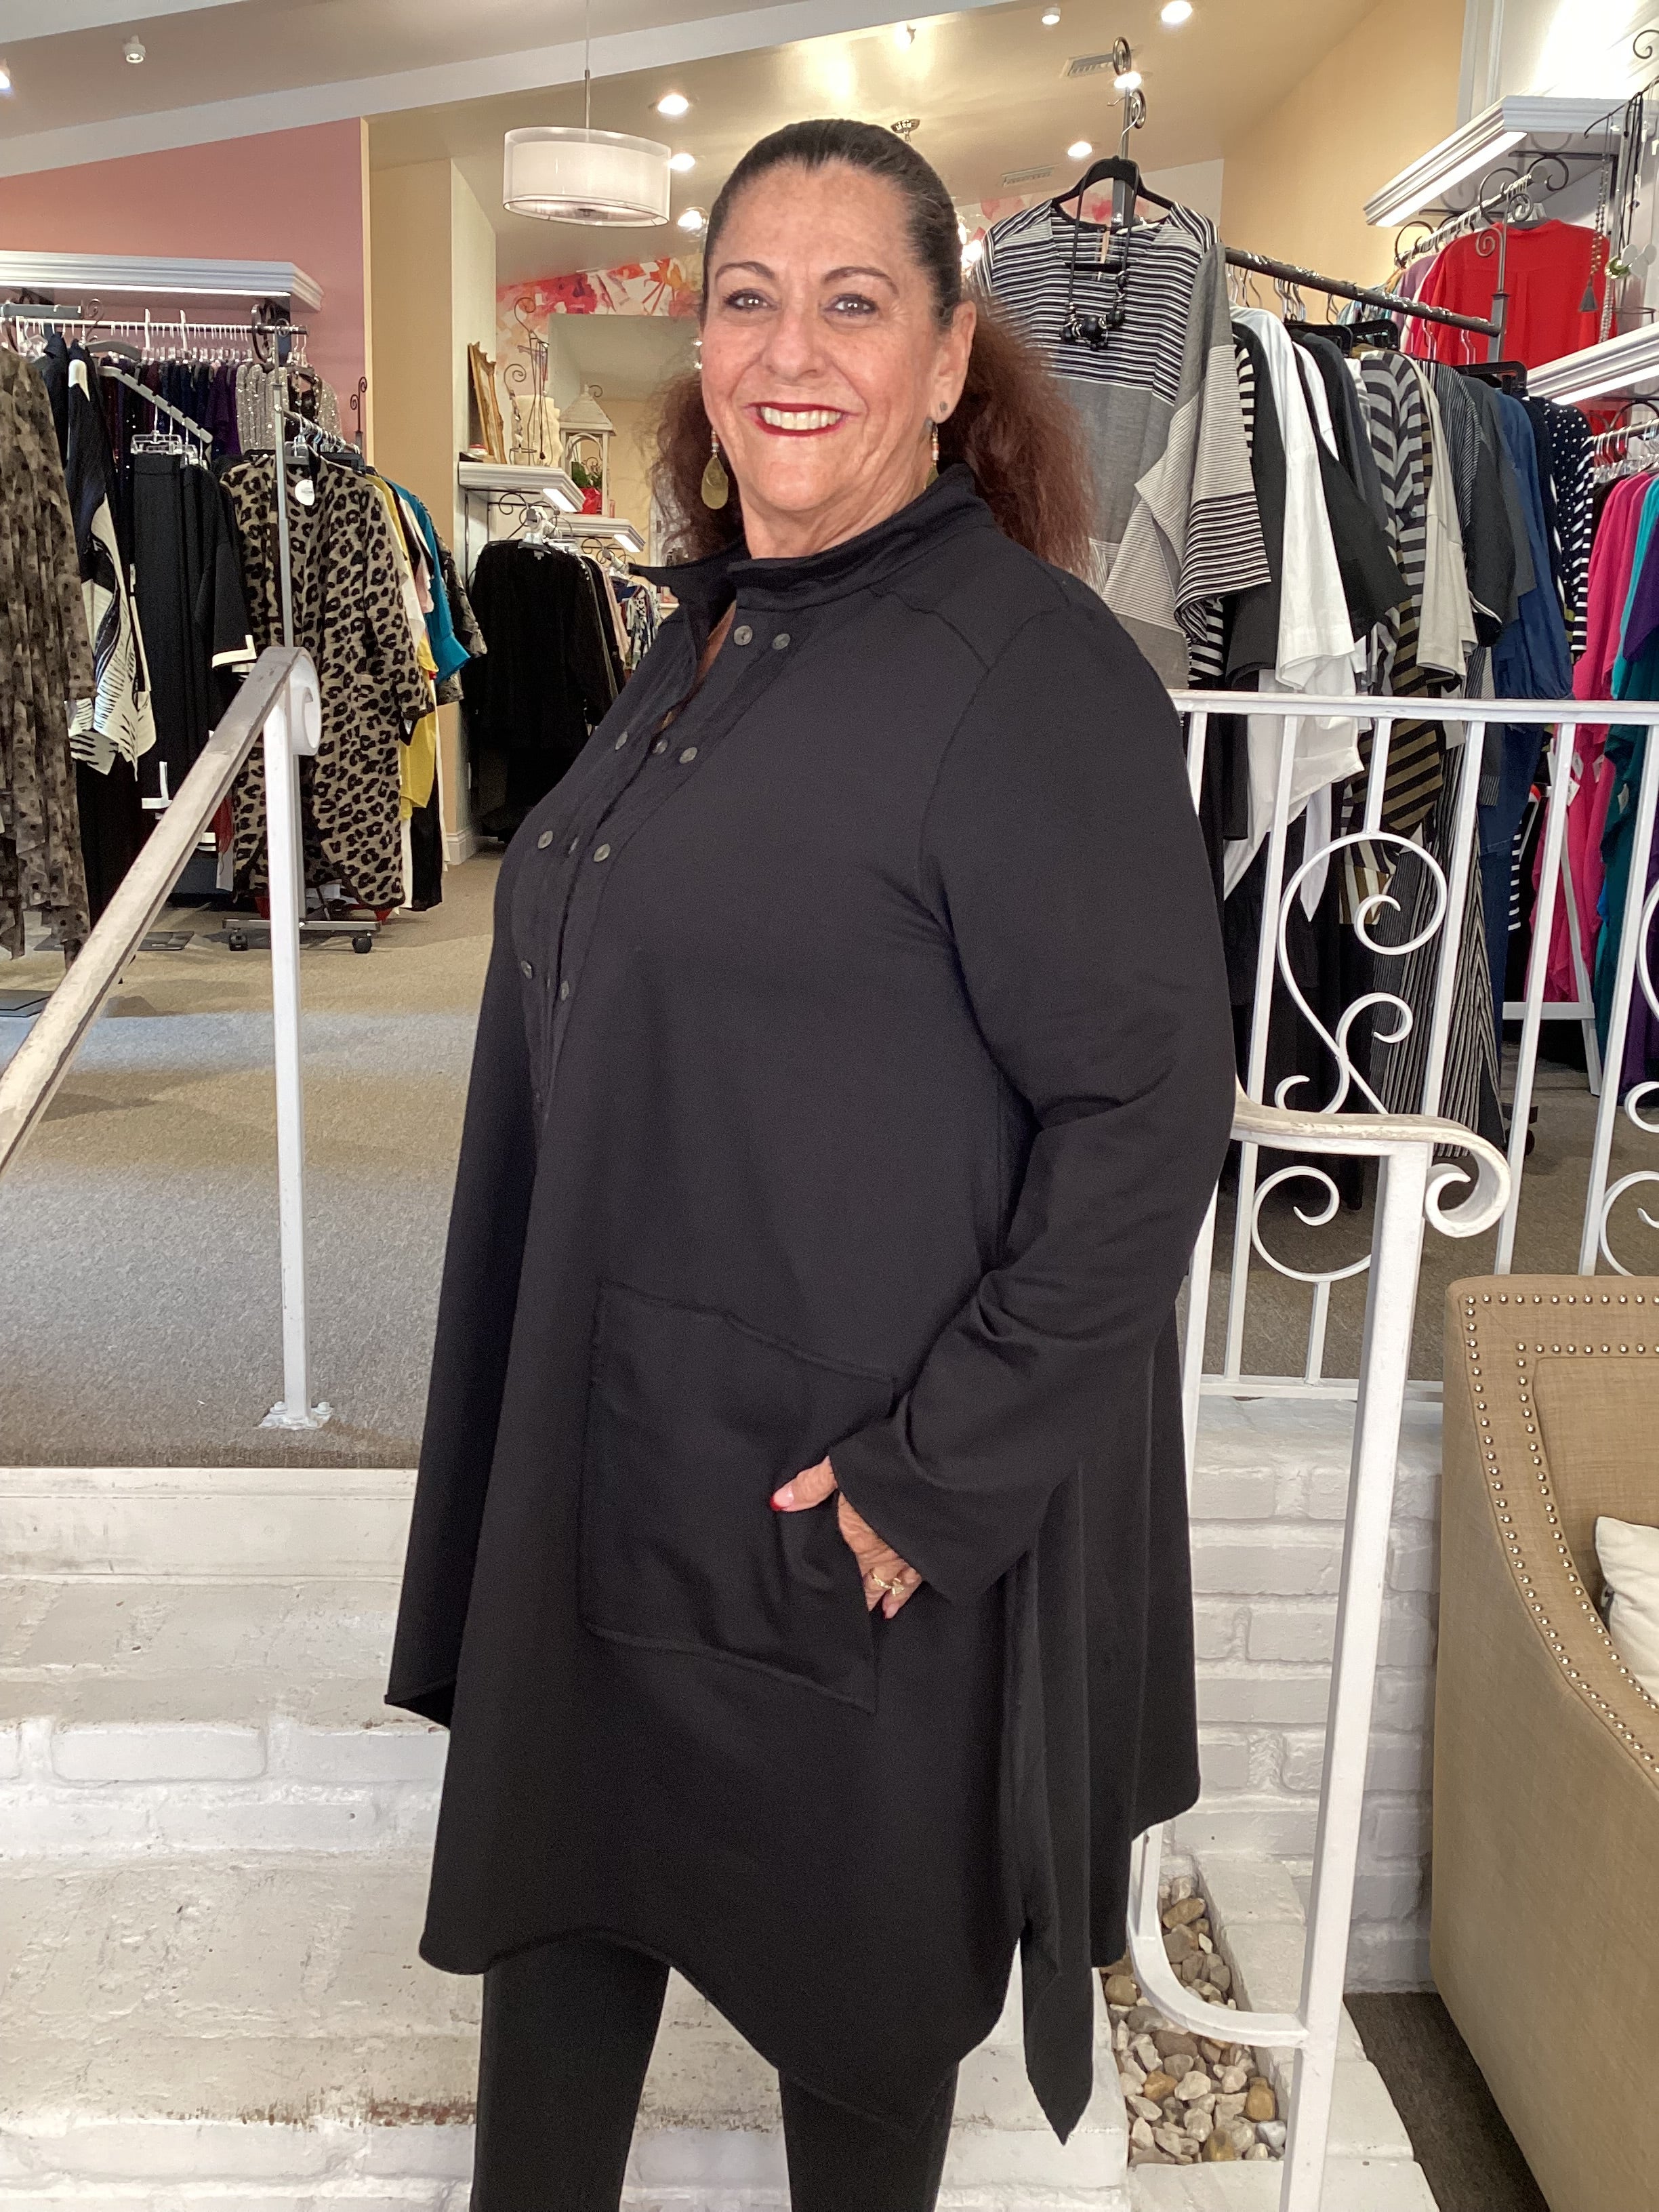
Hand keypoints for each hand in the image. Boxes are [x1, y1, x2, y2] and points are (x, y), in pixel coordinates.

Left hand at [771, 1458, 922, 1618]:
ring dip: (876, 1597)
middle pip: (861, 1580)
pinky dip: (902, 1596)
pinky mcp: (926, 1555)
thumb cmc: (883, 1468)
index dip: (829, 1576)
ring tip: (868, 1612)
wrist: (931, 1471)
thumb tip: (778, 1501)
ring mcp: (903, 1556)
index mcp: (853, 1536)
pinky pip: (912, 1583)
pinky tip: (895, 1606)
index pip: (837, 1564)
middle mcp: (877, 1554)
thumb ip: (810, 1486)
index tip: (821, 1592)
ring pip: (886, 1585)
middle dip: (854, 1595)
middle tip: (843, 1612)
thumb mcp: (840, 1470)